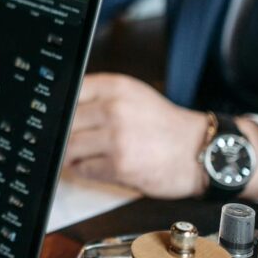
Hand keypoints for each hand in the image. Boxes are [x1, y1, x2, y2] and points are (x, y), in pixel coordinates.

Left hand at [65, 73, 209, 197]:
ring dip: (72, 154)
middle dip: (65, 133)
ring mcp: (116, 139)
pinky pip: (83, 169)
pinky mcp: (120, 166)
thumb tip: (61, 104)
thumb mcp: (133, 95)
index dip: (60, 106)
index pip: (69, 92)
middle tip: (72, 138)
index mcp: (116, 88)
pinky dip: (85, 169)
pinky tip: (99, 165)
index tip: (58, 115)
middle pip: (65, 122)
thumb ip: (99, 95)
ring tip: (84, 153)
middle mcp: (114, 109)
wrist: (199, 151)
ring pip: (70, 147)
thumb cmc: (163, 124)